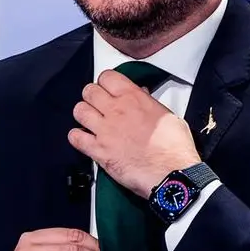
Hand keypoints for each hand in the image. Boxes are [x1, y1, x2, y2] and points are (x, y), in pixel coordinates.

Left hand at [69, 69, 200, 198]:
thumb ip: (149, 103)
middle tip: (98, 104)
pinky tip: (85, 139)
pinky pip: (75, 137)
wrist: (172, 174)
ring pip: (79, 111)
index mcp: (133, 98)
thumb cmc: (174, 148)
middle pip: (89, 91)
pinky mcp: (98, 151)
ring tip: (90, 121)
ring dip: (83, 115)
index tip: (108, 88)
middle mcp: (116, 110)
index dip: (105, 82)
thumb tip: (142, 96)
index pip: (107, 76)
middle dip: (92, 96)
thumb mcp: (167, 115)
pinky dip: (77, 137)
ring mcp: (105, 130)